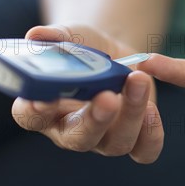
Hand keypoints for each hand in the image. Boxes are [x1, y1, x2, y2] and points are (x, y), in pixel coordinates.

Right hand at [11, 24, 163, 163]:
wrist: (116, 55)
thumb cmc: (84, 49)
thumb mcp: (71, 37)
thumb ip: (56, 37)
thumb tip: (37, 34)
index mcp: (44, 108)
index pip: (30, 117)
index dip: (34, 111)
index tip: (41, 99)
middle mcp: (70, 130)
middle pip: (77, 138)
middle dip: (94, 120)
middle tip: (108, 97)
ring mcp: (103, 139)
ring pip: (115, 143)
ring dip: (131, 114)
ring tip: (139, 79)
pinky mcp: (134, 137)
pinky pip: (144, 151)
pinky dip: (152, 134)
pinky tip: (153, 108)